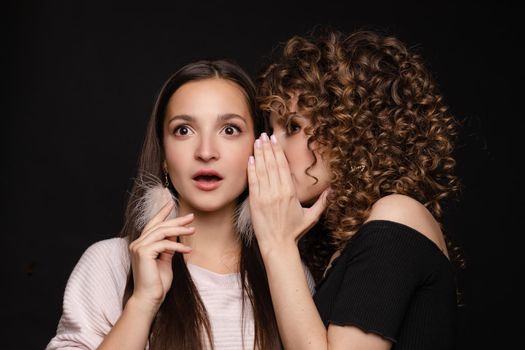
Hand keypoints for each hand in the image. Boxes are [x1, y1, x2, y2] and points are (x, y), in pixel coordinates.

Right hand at [128, 201, 193, 311]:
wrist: (149, 298)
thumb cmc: (157, 283)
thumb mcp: (165, 260)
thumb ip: (168, 247)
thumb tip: (175, 235)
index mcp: (141, 244)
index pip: (152, 224)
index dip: (162, 212)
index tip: (171, 202)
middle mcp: (137, 243)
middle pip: (159, 226)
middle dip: (176, 220)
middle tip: (191, 216)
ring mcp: (138, 247)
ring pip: (162, 232)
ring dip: (179, 230)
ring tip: (193, 230)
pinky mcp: (143, 252)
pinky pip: (165, 244)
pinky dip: (178, 245)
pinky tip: (188, 249)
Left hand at [247, 133, 327, 256]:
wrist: (277, 245)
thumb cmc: (294, 231)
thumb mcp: (312, 217)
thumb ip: (322, 202)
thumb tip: (332, 191)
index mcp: (291, 192)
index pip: (283, 166)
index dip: (278, 151)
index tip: (274, 140)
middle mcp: (277, 191)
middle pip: (272, 164)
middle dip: (267, 148)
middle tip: (264, 135)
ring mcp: (265, 196)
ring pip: (261, 170)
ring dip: (259, 154)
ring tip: (257, 141)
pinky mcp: (255, 202)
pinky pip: (253, 182)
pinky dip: (251, 169)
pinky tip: (250, 158)